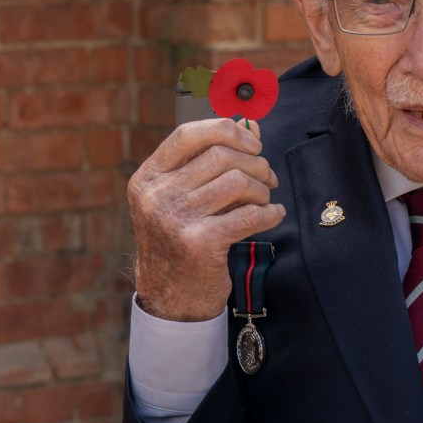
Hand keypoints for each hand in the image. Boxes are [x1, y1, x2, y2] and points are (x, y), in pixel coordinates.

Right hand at [127, 118, 285, 321]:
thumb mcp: (183, 198)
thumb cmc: (183, 240)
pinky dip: (271, 213)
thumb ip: (210, 162)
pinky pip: (250, 214)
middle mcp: (156, 196)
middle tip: (268, 179)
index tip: (253, 144)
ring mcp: (175, 219)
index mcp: (148, 178)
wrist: (172, 298)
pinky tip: (274, 216)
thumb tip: (248, 125)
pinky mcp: (199, 243)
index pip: (188, 134)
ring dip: (262, 190)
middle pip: (221, 155)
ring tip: (264, 201)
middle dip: (256, 164)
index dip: (227, 130)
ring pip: (239, 182)